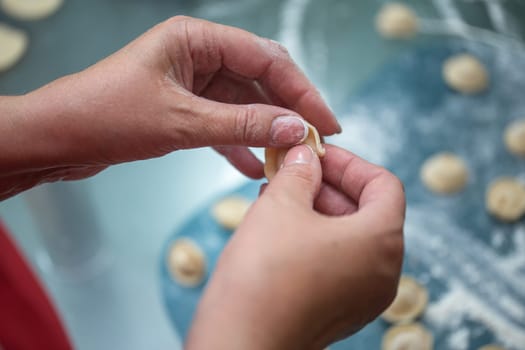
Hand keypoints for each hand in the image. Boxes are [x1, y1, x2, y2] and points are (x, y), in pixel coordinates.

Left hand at [0, 16, 338, 198]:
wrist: (57, 138)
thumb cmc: (107, 116)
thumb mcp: (181, 122)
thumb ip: (241, 124)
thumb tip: (295, 127)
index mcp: (196, 39)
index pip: (266, 58)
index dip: (301, 91)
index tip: (325, 123)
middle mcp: (197, 55)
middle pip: (259, 79)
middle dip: (287, 111)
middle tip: (315, 141)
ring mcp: (190, 82)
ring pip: (242, 104)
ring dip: (264, 130)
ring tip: (290, 158)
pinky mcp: (182, 108)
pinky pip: (222, 122)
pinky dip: (238, 143)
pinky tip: (255, 166)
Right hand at [187, 144, 405, 349]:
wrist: (240, 343)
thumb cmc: (263, 275)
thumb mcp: (280, 205)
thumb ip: (299, 172)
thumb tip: (305, 155)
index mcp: (380, 242)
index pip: (384, 185)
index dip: (349, 163)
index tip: (316, 153)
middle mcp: (382, 273)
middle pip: (367, 211)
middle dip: (327, 185)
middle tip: (292, 171)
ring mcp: (363, 297)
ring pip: (349, 238)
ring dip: (317, 210)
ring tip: (279, 196)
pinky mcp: (340, 311)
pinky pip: (337, 263)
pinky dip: (315, 238)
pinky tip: (280, 227)